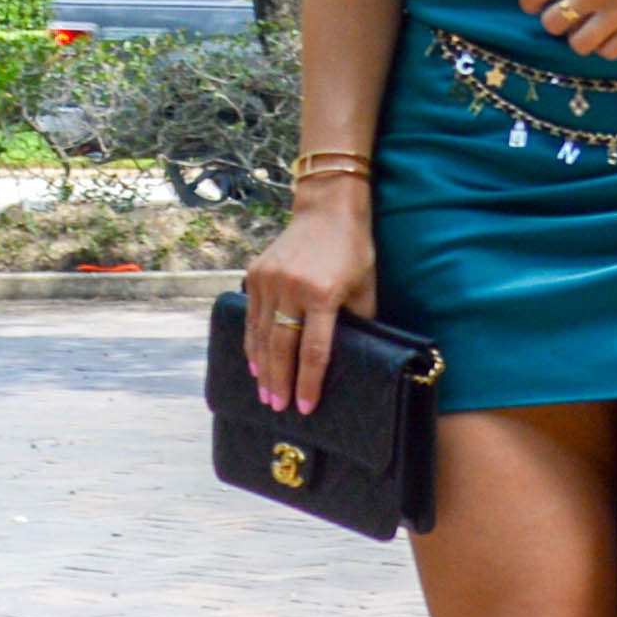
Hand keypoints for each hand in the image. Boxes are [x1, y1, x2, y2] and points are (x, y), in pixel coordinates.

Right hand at [241, 193, 375, 411]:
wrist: (327, 209)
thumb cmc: (353, 250)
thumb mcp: (364, 287)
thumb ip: (358, 322)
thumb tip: (351, 357)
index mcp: (323, 293)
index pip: (314, 350)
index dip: (309, 382)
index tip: (306, 407)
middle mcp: (291, 287)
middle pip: (282, 347)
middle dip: (280, 382)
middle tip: (277, 407)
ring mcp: (269, 279)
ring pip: (261, 334)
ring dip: (263, 367)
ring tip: (265, 393)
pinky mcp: (256, 273)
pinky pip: (251, 317)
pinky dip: (252, 342)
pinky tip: (255, 362)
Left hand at [515, 0, 616, 61]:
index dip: (530, 1)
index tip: (536, 3)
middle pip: (553, 23)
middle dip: (555, 20)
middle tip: (566, 13)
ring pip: (579, 44)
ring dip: (579, 37)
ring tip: (588, 26)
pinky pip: (610, 51)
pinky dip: (606, 45)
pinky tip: (610, 32)